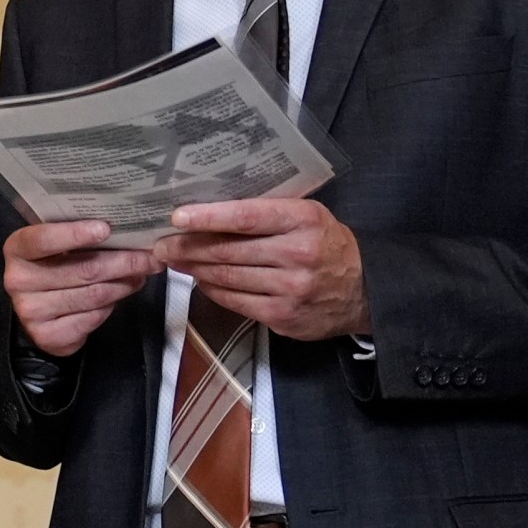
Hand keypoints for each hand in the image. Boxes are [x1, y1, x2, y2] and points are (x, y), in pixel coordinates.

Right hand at [3, 220, 163, 356]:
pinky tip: (119, 295)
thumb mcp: (58, 245)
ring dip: (124, 284)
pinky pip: (92, 318)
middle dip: (124, 262)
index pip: (43, 239)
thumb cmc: (54, 266)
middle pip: (82, 269)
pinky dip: (111, 306)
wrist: (37, 310)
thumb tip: (127, 229)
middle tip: (150, 257)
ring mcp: (31, 311)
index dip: (75, 234)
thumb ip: (79, 235)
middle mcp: (18, 280)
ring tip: (141, 274)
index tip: (106, 228)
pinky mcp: (47, 335)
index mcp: (18, 250)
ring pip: (94, 295)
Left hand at [154, 199, 369, 340]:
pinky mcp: (283, 316)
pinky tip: (201, 279)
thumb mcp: (307, 216)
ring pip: (227, 277)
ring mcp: (290, 289)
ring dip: (194, 268)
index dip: (209, 216)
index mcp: (303, 221)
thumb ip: (267, 213)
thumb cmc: (327, 244)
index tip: (178, 216)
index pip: (247, 216)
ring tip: (174, 259)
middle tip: (161, 243)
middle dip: (188, 247)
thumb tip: (210, 211)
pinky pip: (235, 302)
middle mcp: (297, 255)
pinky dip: (213, 290)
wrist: (365, 290)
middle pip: (228, 250)